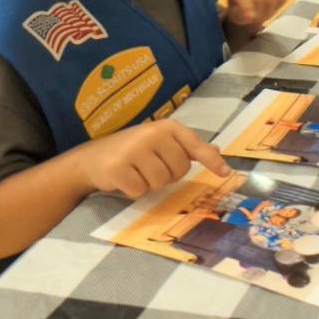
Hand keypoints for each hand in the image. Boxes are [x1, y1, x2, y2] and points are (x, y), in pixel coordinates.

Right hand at [78, 119, 231, 200]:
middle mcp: (152, 134)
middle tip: (150, 167)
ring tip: (136, 172)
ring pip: (160, 182)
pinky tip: (124, 179)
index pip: (194, 145)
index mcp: (166, 127)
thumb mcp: (160, 143)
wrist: (91, 158)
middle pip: (179, 170)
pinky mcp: (119, 168)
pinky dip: (134, 191)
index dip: (211, 160)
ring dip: (150, 184)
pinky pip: (140, 191)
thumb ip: (187, 147)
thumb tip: (218, 150)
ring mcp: (135, 150)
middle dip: (168, 175)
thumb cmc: (132, 151)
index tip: (226, 173)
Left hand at [225, 0, 288, 27]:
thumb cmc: (241, 11)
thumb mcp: (236, 16)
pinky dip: (279, 5)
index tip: (250, 18)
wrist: (252, 6)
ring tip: (264, 14)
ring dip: (270, 10)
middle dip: (260, 13)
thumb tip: (251, 16)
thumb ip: (241, 16)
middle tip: (258, 19)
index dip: (246, 6)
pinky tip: (272, 6)